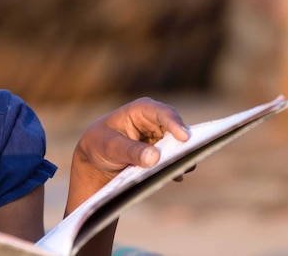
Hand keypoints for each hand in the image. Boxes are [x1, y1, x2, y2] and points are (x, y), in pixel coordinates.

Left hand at [71, 97, 189, 194]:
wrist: (97, 159)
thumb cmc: (100, 144)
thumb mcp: (110, 147)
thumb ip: (131, 151)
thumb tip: (155, 157)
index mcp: (141, 110)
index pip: (162, 113)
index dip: (175, 123)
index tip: (184, 138)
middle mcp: (156, 122)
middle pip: (176, 130)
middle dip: (183, 143)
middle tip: (190, 156)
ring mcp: (162, 138)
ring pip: (179, 147)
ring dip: (182, 157)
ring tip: (181, 169)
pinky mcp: (164, 154)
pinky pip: (176, 160)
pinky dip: (177, 168)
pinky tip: (175, 177)